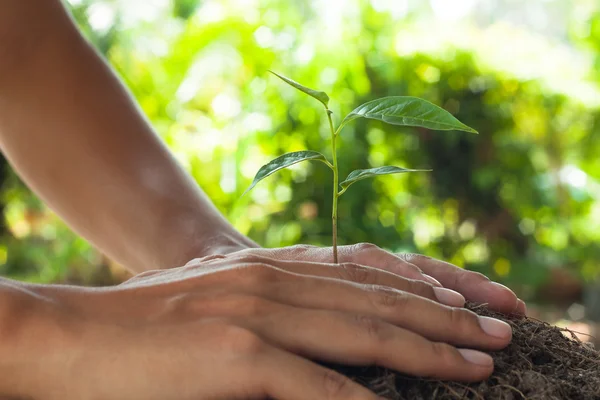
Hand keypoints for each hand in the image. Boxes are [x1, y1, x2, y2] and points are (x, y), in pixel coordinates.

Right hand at [21, 254, 511, 398]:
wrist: (74, 335)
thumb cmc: (147, 325)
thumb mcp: (223, 300)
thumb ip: (275, 305)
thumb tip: (323, 329)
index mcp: (269, 267)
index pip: (364, 271)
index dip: (422, 285)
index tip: (466, 301)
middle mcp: (271, 281)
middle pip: (378, 298)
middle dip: (446, 316)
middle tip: (499, 330)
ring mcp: (256, 316)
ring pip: (364, 332)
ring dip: (428, 350)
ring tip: (478, 362)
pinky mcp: (236, 357)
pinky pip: (318, 386)